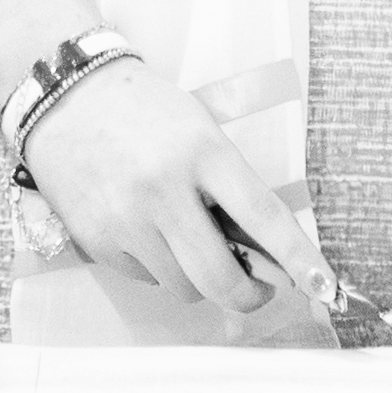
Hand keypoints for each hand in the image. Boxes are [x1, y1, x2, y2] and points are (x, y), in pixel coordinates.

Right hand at [16, 60, 322, 318]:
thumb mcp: (200, 130)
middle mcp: (163, 190)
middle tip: (257, 288)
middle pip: (220, 277)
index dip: (299, 258)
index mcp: (202, 152)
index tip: (324, 285)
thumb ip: (230, 187)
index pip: (263, 217)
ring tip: (189, 241)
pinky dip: (159, 268)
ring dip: (198, 279)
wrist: (67, 97)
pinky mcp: (97, 241)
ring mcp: (127, 220)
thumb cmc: (144, 110)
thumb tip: (263, 252)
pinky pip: (147, 280)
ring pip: (184, 288)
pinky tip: (149, 232)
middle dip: (248, 295)